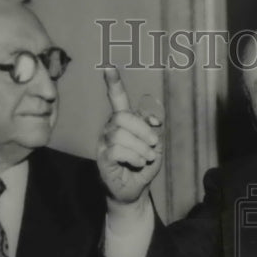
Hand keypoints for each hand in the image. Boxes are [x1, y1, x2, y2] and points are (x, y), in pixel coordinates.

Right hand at [97, 66, 163, 207]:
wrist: (136, 189)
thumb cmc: (143, 164)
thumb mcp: (154, 144)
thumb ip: (153, 128)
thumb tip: (153, 120)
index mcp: (123, 121)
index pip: (117, 98)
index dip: (114, 83)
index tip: (108, 67)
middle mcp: (110, 128)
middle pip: (122, 117)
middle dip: (143, 130)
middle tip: (154, 144)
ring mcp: (104, 143)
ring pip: (121, 135)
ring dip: (141, 148)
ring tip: (146, 158)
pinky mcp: (102, 159)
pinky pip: (116, 150)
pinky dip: (134, 157)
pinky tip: (138, 163)